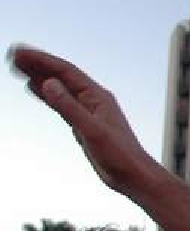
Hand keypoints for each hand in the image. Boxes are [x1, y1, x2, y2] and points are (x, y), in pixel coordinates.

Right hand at [9, 46, 158, 196]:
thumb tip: (48, 83)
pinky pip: (63, 103)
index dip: (41, 60)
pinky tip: (36, 89)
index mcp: (98, 97)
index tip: (19, 53)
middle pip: (62, 76)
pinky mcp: (85, 125)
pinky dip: (48, 94)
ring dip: (40, 76)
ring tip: (19, 67)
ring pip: (61, 89)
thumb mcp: (92, 131)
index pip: (65, 71)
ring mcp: (89, 112)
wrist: (134, 176)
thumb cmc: (121, 156)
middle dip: (38, 64)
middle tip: (13, 56)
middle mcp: (94, 100)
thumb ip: (70, 107)